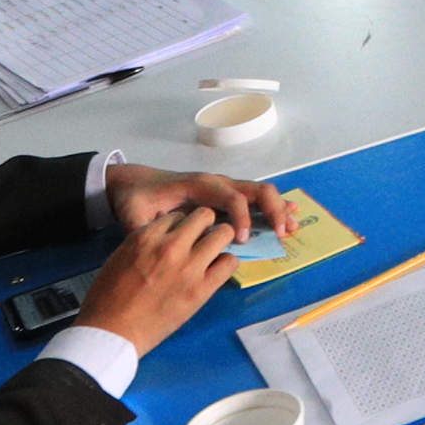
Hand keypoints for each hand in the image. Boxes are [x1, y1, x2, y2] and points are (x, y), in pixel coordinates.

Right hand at [70, 202, 237, 352]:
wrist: (113, 331)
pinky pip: (230, 262)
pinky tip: (215, 271)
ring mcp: (189, 266)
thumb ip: (146, 242)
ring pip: (224, 233)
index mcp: (146, 236)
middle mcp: (171, 246)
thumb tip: (165, 234)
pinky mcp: (202, 289)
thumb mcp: (121, 256)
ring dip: (219, 241)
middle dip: (204, 225)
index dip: (180, 226)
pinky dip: (226, 264)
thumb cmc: (108, 297)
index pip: (177, 215)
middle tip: (200, 240)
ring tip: (211, 254)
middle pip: (204, 215)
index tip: (180, 237)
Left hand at [106, 165, 295, 241]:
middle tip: (282, 233)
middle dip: (273, 210)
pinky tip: (289, 219)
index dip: (241, 217)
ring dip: (279, 209)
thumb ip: (140, 226)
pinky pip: (255, 199)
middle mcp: (217, 183)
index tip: (243, 240)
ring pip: (260, 193)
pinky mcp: (226, 196)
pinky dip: (274, 208)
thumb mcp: (132, 212)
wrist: (135, 183)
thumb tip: (151, 241)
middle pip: (255, 189)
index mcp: (199, 185)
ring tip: (292, 229)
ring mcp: (224, 188)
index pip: (231, 197)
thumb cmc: (137, 197)